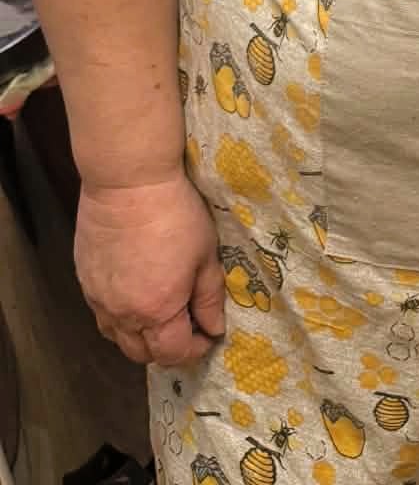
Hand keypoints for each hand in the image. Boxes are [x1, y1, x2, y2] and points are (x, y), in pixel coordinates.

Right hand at [76, 170, 226, 365]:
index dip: (195, 350)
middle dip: (167, 349)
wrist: (128, 183)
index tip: (208, 335)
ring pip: (118, 338)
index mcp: (157, 311)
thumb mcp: (205, 254)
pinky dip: (121, 317)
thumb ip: (209, 298)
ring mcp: (98, 300)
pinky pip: (102, 315)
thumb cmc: (176, 214)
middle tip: (187, 327)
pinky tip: (136, 295)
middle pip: (141, 354)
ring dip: (140, 336)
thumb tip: (214, 328)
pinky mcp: (85, 282)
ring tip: (161, 314)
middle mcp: (123, 314)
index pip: (173, 353)